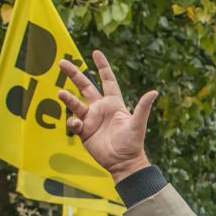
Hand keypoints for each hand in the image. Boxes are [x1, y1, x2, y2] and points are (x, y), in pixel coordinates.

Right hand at [57, 50, 157, 181]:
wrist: (123, 163)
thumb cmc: (133, 143)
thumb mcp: (138, 124)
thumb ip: (143, 108)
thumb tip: (154, 92)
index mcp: (114, 103)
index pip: (107, 81)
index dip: (102, 67)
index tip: (96, 53)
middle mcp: (100, 108)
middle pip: (85, 86)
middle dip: (74, 74)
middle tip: (62, 62)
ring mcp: (91, 119)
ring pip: (75, 103)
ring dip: (67, 98)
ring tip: (60, 94)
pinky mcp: (84, 131)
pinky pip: (74, 122)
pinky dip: (74, 122)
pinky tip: (79, 126)